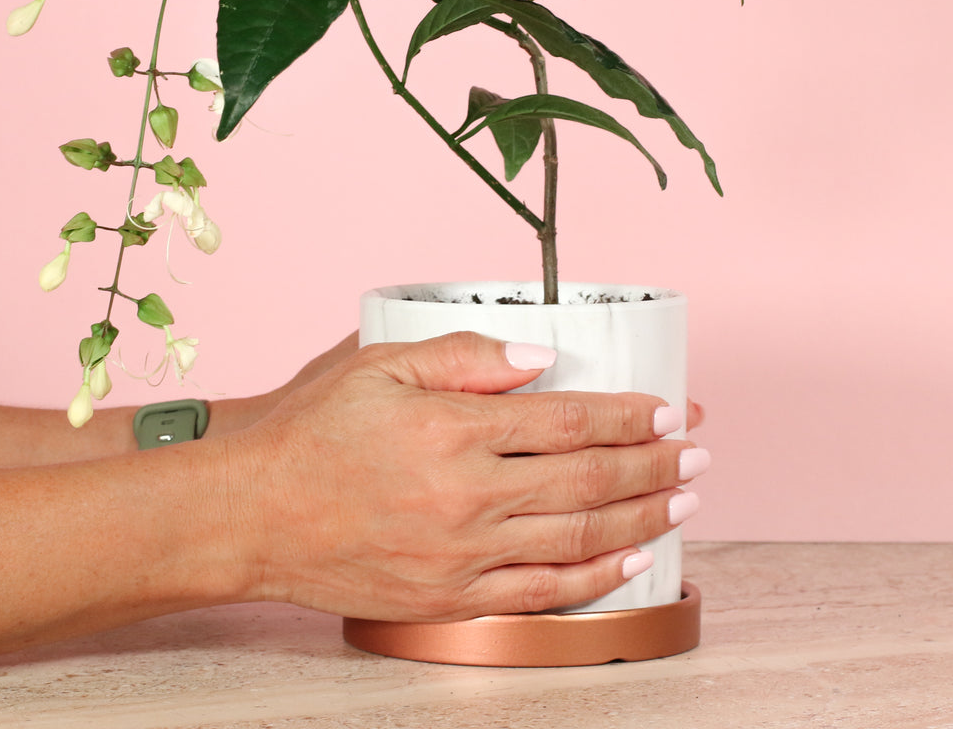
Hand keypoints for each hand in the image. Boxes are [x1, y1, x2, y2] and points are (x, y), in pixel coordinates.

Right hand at [225, 331, 701, 621]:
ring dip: (642, 518)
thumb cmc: (314, 434)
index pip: (569, 420)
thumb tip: (542, 358)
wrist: (254, 518)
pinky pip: (542, 594)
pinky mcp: (452, 597)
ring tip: (684, 499)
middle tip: (698, 452)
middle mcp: (468, 497)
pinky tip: (631, 560)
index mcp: (454, 430)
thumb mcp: (379, 365)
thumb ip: (466, 355)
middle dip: (654, 464)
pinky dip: (596, 579)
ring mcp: (463, 555)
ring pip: (579, 540)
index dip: (630, 415)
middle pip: (588, 481)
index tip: (667, 409)